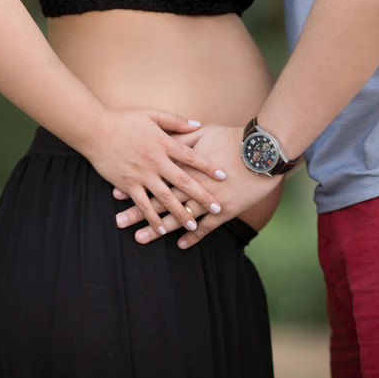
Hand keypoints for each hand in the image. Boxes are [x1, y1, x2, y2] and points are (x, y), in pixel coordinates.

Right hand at [78, 108, 227, 238]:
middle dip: (201, 196)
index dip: (208, 166)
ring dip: (180, 213)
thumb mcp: (152, 114)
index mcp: (163, 143)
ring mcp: (141, 174)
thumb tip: (198, 124)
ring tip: (193, 224)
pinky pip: (143, 204)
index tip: (223, 176)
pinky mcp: (127, 184)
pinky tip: (163, 229)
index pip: (191, 156)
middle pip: (183, 181)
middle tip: (217, 207)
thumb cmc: (124, 120)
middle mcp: (155, 161)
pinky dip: (153, 218)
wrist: (95, 130)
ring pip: (165, 198)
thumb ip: (175, 121)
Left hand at [112, 123, 283, 247]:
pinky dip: (193, 236)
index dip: (137, 186)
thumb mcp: (203, 133)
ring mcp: (209, 201)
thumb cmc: (232, 139)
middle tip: (119, 223)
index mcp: (185, 166)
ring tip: (140, 238)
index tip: (116, 194)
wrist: (262, 152)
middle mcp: (193, 186)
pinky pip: (206, 228)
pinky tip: (179, 244)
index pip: (155, 178)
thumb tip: (162, 137)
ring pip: (178, 217)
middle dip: (139, 213)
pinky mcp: (225, 211)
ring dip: (159, 229)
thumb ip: (180, 137)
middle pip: (161, 201)